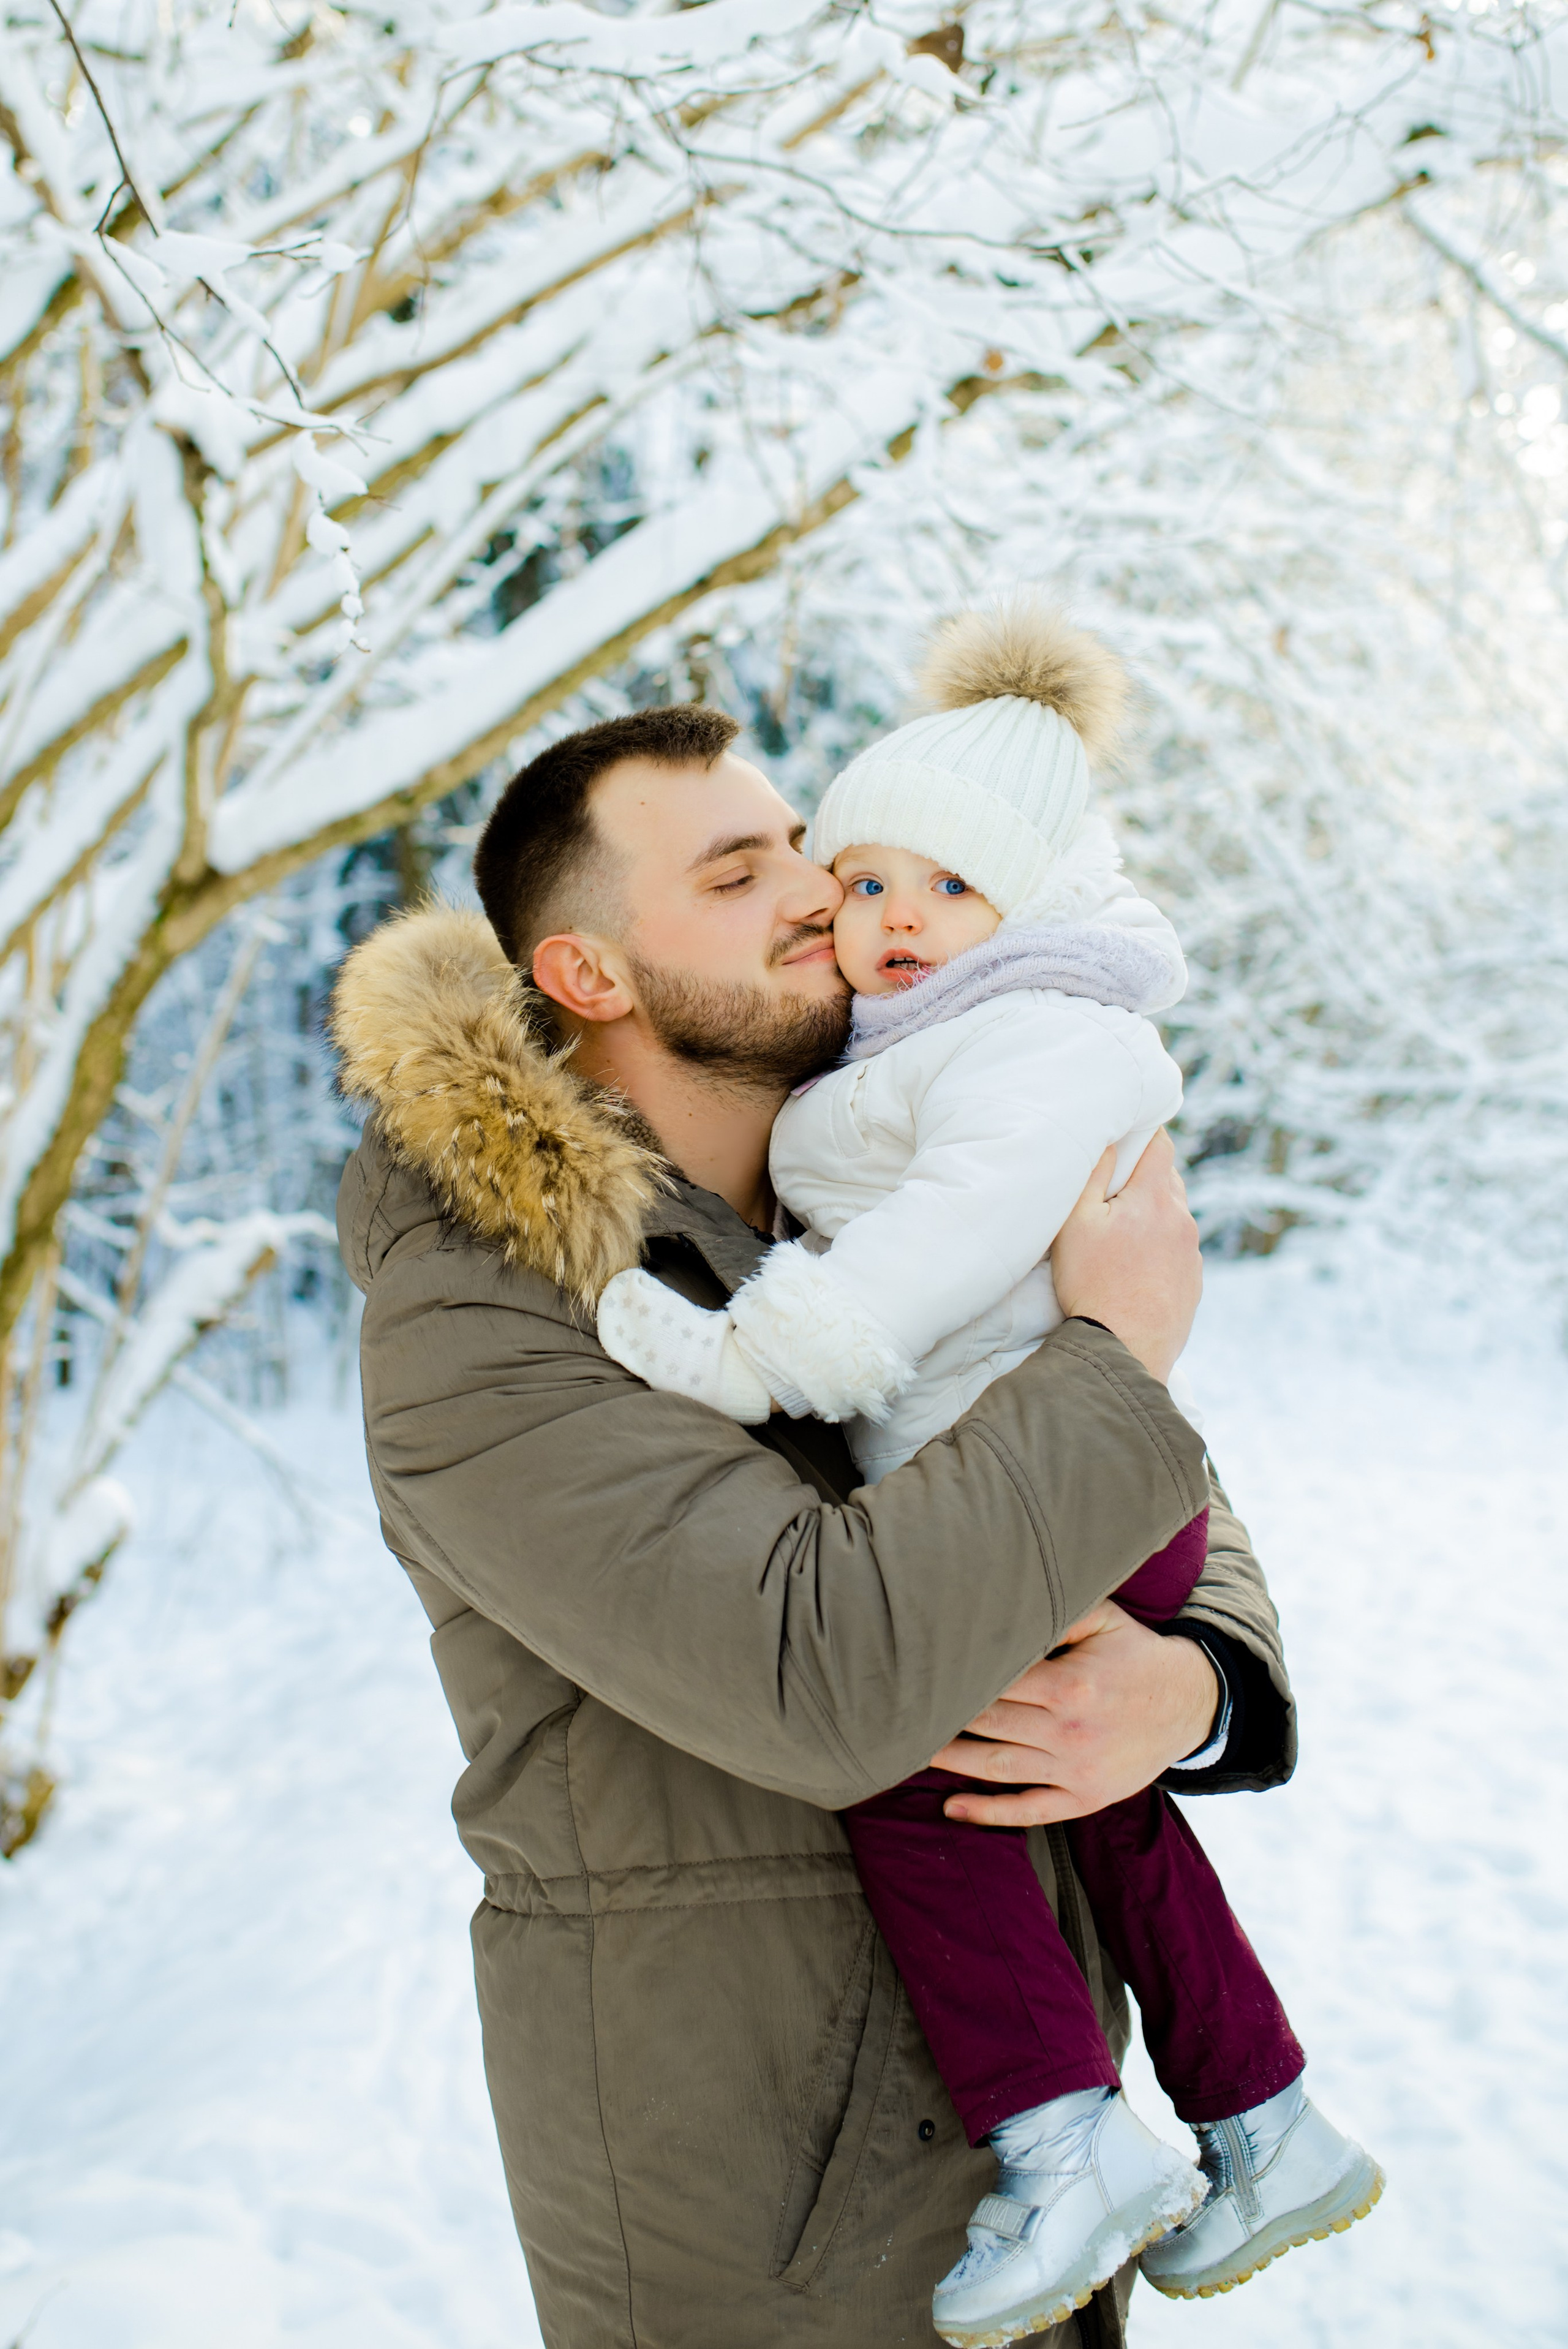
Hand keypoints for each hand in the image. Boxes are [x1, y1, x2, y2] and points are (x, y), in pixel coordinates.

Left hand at [929, 1601, 1219, 1825]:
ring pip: (998, 1768)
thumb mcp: (1104, 1619)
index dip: (956, 1675)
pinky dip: (988, 1813)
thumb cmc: (1135, 1654)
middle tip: (898, 1708)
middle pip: (987, 1723)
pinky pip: (1030, 1810)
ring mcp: (1076, 1769)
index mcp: (1069, 1684)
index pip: (996, 1680)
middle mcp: (1069, 1730)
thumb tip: (1002, 1603)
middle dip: (942, 1716)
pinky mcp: (1084, 1798)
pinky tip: (952, 1807)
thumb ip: (1056, 1611)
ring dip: (950, 1761)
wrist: (1190, 1704)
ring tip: (908, 1751)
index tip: (919, 1667)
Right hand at [1050, 1129, 1200, 1384]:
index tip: (1128, 1136)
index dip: (1145, 1134)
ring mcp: (1193, 1255)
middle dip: (1144, 1178)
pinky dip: (1160, 1249)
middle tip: (1113, 1192)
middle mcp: (1183, 1221)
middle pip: (1168, 1180)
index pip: (1161, 1144)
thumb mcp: (1076, 1224)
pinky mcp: (1194, 1283)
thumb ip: (1093, 1174)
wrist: (1124, 1351)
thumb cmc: (1092, 1284)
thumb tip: (1110, 1141)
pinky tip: (1135, 1269)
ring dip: (1153, 1216)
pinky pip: (1179, 1251)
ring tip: (1121, 1237)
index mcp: (1156, 1198)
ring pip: (1175, 1217)